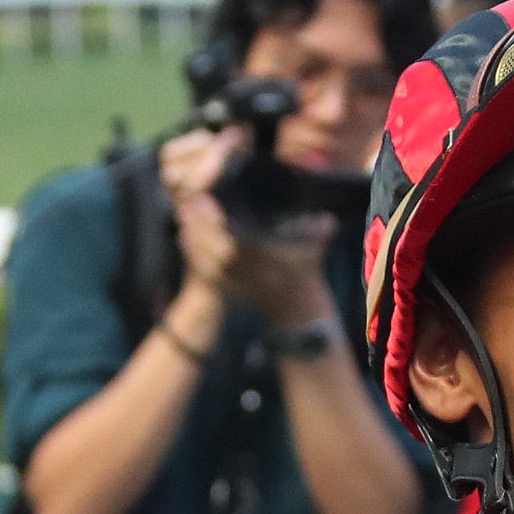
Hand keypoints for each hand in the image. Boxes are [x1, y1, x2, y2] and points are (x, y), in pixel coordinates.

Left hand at [161, 123, 332, 323]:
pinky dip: (193, 257)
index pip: (243, 244)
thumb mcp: (315, 250)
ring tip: (183, 217)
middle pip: (220, 253)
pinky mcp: (228, 289)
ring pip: (209, 264)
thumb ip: (320, 233)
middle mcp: (255, 276)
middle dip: (203, 230)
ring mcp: (239, 285)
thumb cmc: (305, 271)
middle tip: (189, 206)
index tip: (210, 204)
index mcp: (275, 263)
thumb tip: (330, 220)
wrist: (295, 309)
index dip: (224, 227)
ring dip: (194, 241)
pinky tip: (184, 238)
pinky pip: (205, 274)